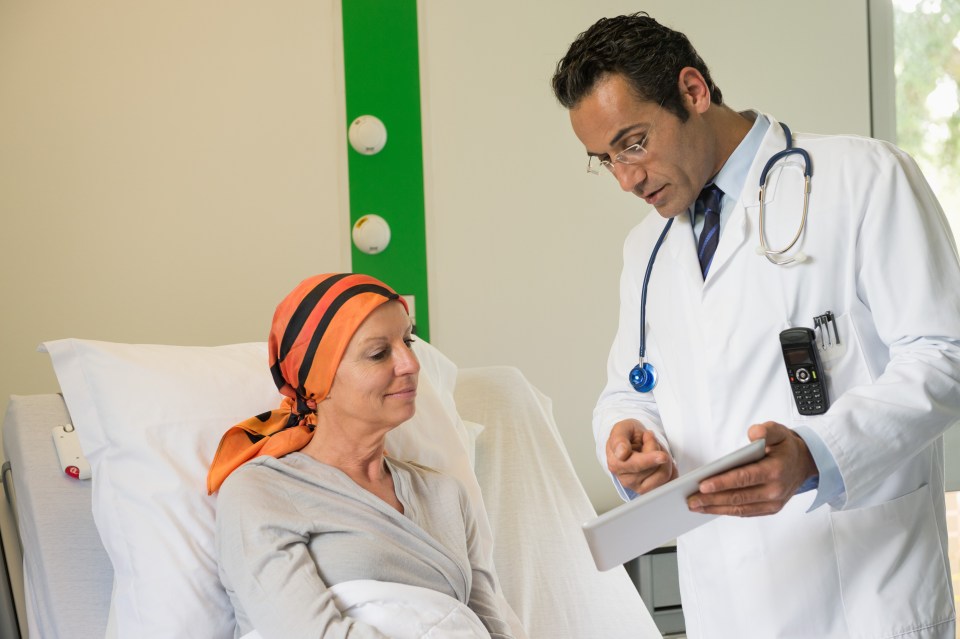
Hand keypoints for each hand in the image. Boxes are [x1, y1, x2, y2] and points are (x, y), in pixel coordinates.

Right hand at [606, 419, 676, 494]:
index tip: (662, 456)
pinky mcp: (651, 490)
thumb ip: (618, 439)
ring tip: (656, 450)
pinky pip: (669, 482)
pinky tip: (662, 462)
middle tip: (650, 440)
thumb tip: (621, 453)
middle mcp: (626, 479)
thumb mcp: (621, 429)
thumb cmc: (627, 436)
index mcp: (616, 464)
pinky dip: (671, 470)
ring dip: (666, 460)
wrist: (632, 442)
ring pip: (663, 475)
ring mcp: (638, 487)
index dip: (651, 459)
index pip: (637, 465)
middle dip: (657, 450)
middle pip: (653, 468)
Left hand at [686, 422, 817, 516]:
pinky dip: (727, 511)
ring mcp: (773, 503)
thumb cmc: (785, 447)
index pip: (745, 478)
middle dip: (712, 499)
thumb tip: (754, 434)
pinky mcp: (770, 509)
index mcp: (776, 470)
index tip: (703, 485)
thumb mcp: (778, 431)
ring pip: (740, 508)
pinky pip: (745, 512)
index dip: (723, 483)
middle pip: (739, 497)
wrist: (803, 464)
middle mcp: (775, 490)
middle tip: (691, 499)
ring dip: (716, 508)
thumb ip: (766, 430)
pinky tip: (711, 508)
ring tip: (695, 506)